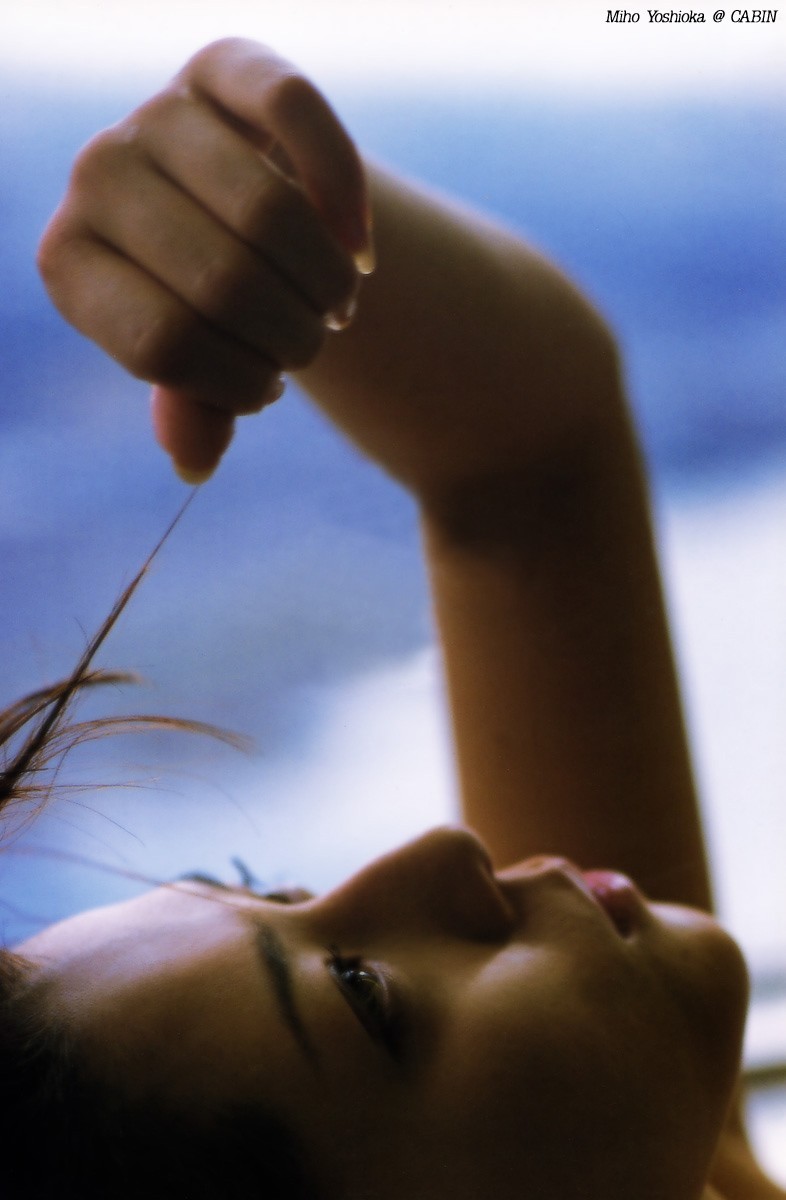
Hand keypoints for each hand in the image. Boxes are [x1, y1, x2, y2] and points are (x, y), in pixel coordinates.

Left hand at [38, 38, 373, 480]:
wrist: (225, 204)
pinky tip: (362, 249)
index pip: (164, 344)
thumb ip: (192, 401)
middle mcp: (97, 177)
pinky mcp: (225, 66)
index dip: (237, 385)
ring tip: (333, 306)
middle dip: (290, 338)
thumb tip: (193, 464)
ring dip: (325, 284)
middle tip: (309, 346)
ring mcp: (157, 115)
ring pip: (270, 212)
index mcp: (70, 262)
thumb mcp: (192, 354)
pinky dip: (347, 195)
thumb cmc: (203, 298)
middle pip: (224, 284)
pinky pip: (300, 115)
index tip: (265, 388)